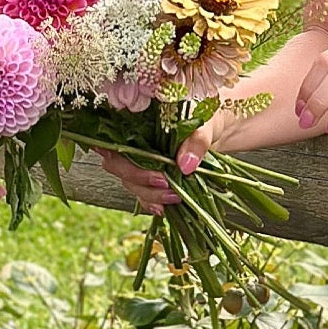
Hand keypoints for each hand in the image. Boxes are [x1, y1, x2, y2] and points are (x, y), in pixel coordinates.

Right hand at [99, 116, 223, 215]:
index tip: (125, 162)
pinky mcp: (151, 178)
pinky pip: (142, 194)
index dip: (109, 150)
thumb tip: (185, 164)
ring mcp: (140, 161)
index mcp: (139, 121)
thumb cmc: (206, 121)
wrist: (217, 133)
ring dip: (149, 193)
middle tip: (163, 182)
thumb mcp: (205, 125)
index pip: (111, 135)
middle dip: (138, 177)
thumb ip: (196, 141)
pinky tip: (163, 207)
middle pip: (117, 163)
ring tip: (174, 196)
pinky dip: (151, 202)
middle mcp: (134, 142)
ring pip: (130, 182)